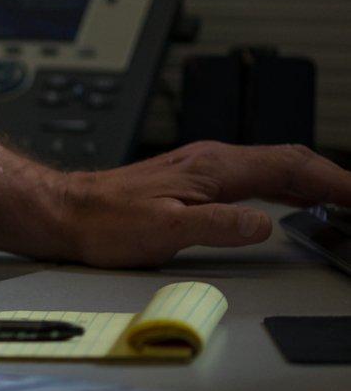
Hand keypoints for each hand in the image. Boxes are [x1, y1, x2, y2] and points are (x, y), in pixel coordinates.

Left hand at [56, 141, 350, 268]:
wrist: (68, 211)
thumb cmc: (107, 221)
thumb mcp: (167, 230)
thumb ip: (218, 225)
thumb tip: (264, 224)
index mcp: (213, 167)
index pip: (289, 166)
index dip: (333, 180)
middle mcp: (211, 160)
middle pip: (288, 160)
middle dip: (332, 176)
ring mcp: (203, 167)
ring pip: (273, 166)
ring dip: (312, 179)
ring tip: (341, 198)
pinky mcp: (194, 180)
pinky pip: (255, 175)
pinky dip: (286, 184)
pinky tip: (292, 199)